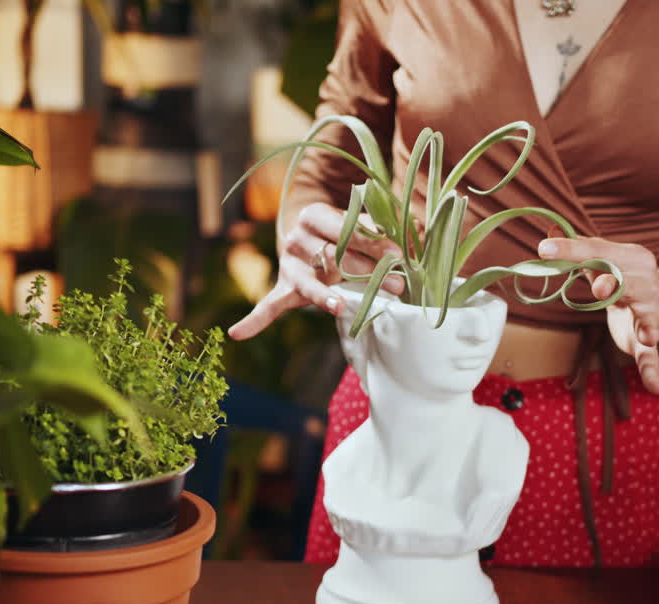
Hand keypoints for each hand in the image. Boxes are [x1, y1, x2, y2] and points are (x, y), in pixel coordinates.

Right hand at [227, 202, 405, 340]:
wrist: (307, 233)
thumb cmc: (341, 228)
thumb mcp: (359, 220)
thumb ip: (386, 225)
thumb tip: (421, 230)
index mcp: (313, 214)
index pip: (344, 229)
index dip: (371, 241)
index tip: (398, 253)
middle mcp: (296, 239)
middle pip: (333, 259)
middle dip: (367, 272)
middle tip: (397, 284)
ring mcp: (288, 265)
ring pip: (310, 284)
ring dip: (328, 298)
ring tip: (338, 307)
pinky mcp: (284, 288)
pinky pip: (269, 306)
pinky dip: (254, 320)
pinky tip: (237, 333)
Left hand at [537, 234, 658, 394]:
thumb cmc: (621, 277)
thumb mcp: (603, 260)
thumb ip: (578, 248)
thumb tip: (549, 231)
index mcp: (631, 258)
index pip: (599, 250)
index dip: (572, 250)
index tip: (544, 249)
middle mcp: (645, 282)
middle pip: (627, 281)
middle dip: (615, 284)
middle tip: (599, 289)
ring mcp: (650, 311)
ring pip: (648, 316)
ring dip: (646, 324)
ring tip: (646, 336)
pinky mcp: (647, 338)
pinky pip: (652, 356)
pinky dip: (652, 371)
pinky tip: (655, 387)